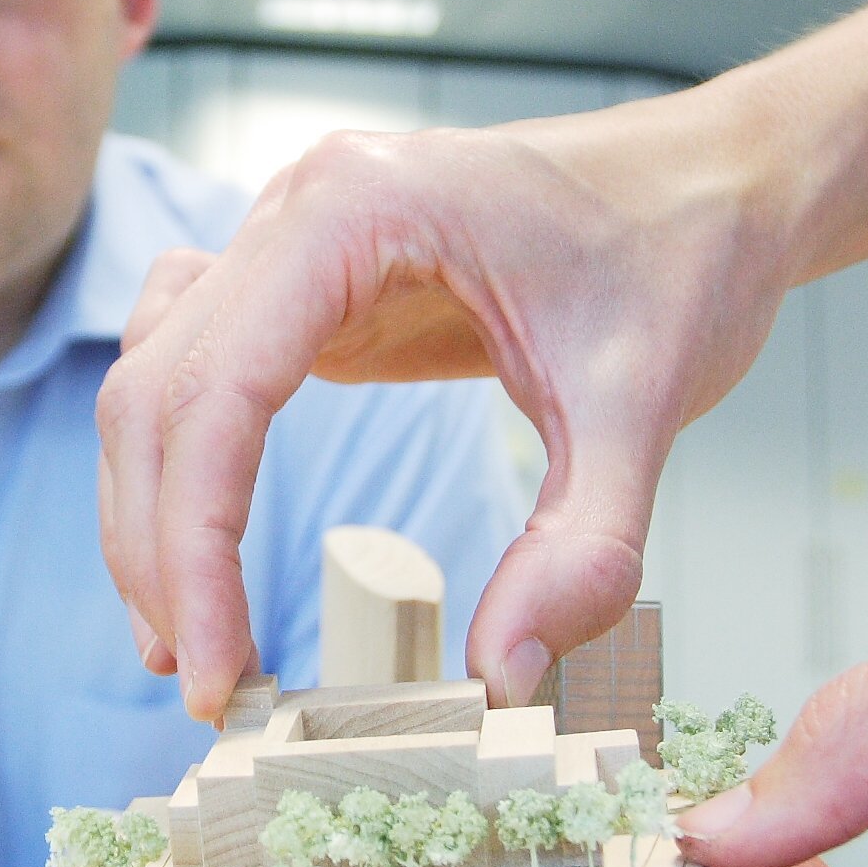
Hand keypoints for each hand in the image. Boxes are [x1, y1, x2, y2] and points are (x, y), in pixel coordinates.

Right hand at [99, 86, 786, 715]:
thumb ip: (580, 548)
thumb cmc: (680, 257)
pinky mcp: (308, 278)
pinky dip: (182, 463)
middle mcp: (298, 207)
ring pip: (154, 381)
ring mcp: (291, 237)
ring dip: (151, 512)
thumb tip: (498, 680)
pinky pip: (197, 367)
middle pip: (158, 393)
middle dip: (160, 550)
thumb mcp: (644, 406)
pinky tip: (200, 548)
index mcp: (358, 209)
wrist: (716, 182)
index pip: (217, 393)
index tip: (213, 668)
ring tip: (187, 639)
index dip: (193, 544)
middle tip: (202, 684)